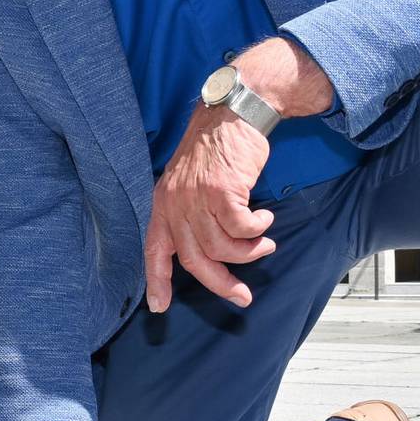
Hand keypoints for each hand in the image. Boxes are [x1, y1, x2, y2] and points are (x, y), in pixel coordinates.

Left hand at [142, 101, 279, 311]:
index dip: (156, 281)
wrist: (231, 114)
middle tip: (242, 296)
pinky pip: (242, 228)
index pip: (154, 250)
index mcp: (163, 204)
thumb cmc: (215, 150)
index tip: (159, 306)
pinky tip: (265, 220)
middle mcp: (175, 203)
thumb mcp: (189, 182)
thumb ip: (191, 214)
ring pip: (222, 248)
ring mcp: (197, 197)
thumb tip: (207, 252)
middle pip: (195, 260)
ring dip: (249, 252)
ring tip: (263, 243)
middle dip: (221, 284)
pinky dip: (257, 229)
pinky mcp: (222, 190)